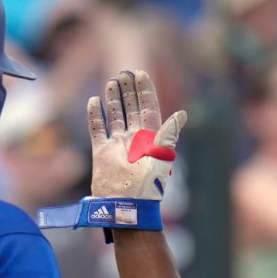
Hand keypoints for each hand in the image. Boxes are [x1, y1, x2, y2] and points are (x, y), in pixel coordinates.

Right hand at [88, 70, 186, 199]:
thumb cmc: (148, 185)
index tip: (141, 73)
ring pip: (115, 115)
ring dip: (114, 99)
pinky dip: (95, 115)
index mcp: (151, 138)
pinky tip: (94, 101)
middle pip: (131, 108)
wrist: (126, 206)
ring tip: (111, 81)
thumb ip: (169, 134)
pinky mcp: (101, 152)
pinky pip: (97, 129)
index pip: (148, 107)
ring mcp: (117, 145)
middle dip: (128, 90)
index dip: (145, 91)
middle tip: (124, 71)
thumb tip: (182, 114)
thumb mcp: (162, 157)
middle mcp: (134, 139)